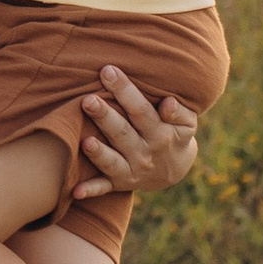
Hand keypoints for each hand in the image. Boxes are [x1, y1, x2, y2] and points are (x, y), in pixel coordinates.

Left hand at [70, 65, 200, 202]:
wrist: (174, 170)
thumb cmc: (175, 134)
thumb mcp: (187, 123)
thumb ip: (180, 112)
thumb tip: (168, 103)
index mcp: (160, 134)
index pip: (141, 110)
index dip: (125, 91)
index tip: (108, 71)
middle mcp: (144, 153)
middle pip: (122, 133)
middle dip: (105, 116)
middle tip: (88, 100)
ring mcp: (131, 171)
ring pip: (112, 162)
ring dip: (99, 154)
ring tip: (85, 141)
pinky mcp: (119, 184)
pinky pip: (103, 188)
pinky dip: (90, 191)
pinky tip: (75, 191)